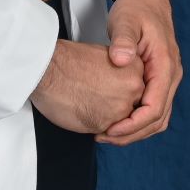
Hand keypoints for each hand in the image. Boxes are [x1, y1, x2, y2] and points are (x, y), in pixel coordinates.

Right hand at [30, 40, 145, 134]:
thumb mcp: (108, 57)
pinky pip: (107, 132)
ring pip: (122, 122)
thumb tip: (122, 89)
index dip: (126, 95)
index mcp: (137, 67)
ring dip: (109, 121)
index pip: (141, 89)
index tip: (111, 95)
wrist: (48, 69)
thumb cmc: (70, 62)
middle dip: (120, 110)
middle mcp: (134, 87)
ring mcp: (122, 106)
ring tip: (89, 107)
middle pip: (134, 107)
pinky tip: (83, 113)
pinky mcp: (106, 123)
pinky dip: (96, 127)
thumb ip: (122, 73)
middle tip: (98, 104)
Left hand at [97, 0, 180, 144]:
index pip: (155, 107)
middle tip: (104, 137)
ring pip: (158, 116)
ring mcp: (167, 78)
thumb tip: (122, 59)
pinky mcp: (159, 78)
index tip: (111, 130)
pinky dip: (138, 120)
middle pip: (158, 118)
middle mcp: (171, 75)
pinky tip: (118, 120)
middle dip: (132, 134)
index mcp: (165, 65)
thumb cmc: (137, 9)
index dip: (133, 124)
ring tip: (109, 134)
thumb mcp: (126, 21)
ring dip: (135, 130)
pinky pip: (153, 107)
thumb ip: (123, 41)